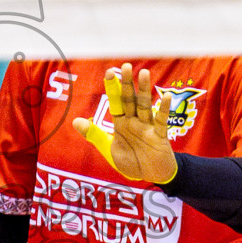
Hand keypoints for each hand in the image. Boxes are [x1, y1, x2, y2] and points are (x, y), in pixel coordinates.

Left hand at [72, 64, 177, 183]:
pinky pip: (161, 121)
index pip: (116, 102)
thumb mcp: (110, 150)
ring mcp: (148, 126)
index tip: (109, 72)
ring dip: (144, 90)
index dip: (113, 87)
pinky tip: (166, 97)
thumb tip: (75, 121)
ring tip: (143, 73)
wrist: (152, 176)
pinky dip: (164, 109)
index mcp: (121, 123)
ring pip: (145, 105)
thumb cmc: (131, 162)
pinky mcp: (160, 135)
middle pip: (130, 99)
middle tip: (125, 66)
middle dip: (127, 84)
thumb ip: (95, 135)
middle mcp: (134, 121)